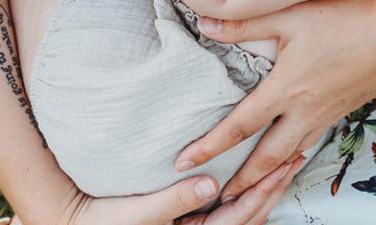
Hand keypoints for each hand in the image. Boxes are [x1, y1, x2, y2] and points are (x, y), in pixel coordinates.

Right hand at [54, 161, 304, 224]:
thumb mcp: (137, 213)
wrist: (78, 222)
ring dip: (266, 187)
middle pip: (250, 215)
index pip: (239, 217)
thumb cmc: (104, 219)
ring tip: (287, 161)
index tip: (282, 167)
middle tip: (297, 157)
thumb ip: (174, 201)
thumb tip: (210, 185)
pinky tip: (259, 171)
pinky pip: (230, 207)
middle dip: (274, 187)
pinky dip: (249, 189)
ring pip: (244, 212)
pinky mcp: (193, 218)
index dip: (262, 191)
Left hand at [173, 0, 375, 199]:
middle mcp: (305, 110)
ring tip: (252, 187)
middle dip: (241, 182)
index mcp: (286, 89)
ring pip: (292, 154)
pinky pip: (313, 140)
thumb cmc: (346, 16)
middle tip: (220, 200)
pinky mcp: (344, 109)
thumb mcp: (292, 15)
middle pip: (266, 157)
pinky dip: (296, 155)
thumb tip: (204, 24)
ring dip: (269, 175)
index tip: (184, 161)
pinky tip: (292, 155)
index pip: (239, 126)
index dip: (210, 146)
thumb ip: (246, 23)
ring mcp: (327, 113)